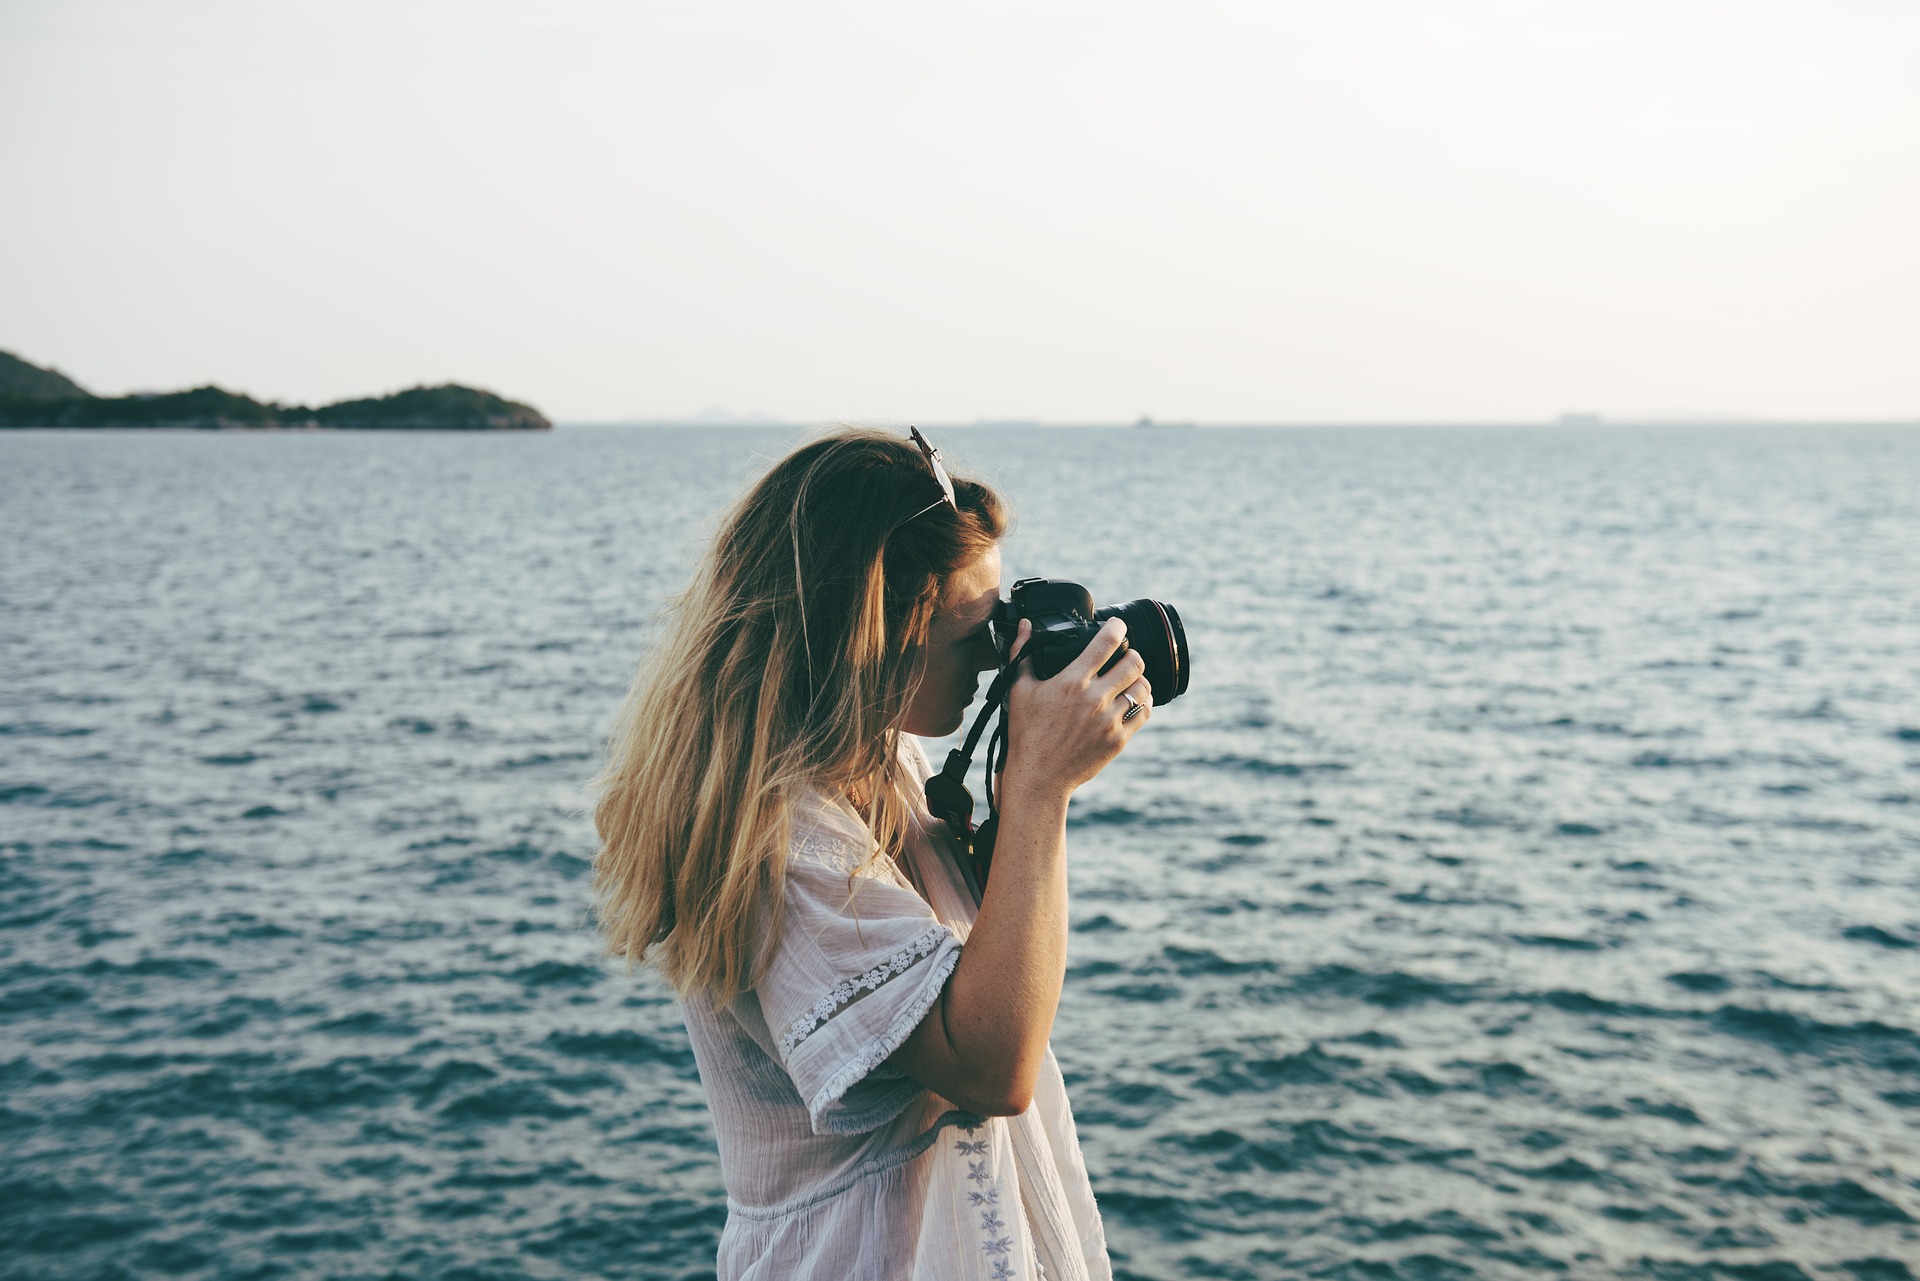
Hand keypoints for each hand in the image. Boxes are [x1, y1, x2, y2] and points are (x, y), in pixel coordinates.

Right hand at [998, 616, 1150, 801]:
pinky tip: (1133, 699)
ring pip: (1142, 686)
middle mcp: (1095, 699)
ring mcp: (1110, 720)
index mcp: (1072, 682)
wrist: (1038, 777)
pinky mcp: (1119, 739)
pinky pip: (1144, 711)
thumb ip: (1022, 652)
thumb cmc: (1026, 733)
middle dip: (1131, 653)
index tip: (1117, 625)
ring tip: (1128, 679)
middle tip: (1124, 655)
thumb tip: (1025, 625)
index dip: (1118, 627)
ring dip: (1137, 678)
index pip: (1107, 642)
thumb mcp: (1019, 689)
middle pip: (1135, 661)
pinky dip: (1142, 701)